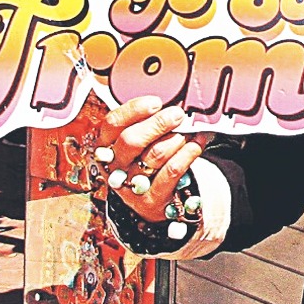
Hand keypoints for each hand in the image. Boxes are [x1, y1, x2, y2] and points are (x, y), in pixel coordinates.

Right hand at [98, 95, 212, 222]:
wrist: (154, 199)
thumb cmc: (147, 160)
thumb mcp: (140, 140)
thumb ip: (147, 123)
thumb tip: (170, 105)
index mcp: (106, 146)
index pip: (113, 123)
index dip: (134, 110)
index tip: (156, 102)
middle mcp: (114, 166)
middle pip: (131, 140)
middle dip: (158, 124)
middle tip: (178, 115)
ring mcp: (130, 185)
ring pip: (155, 154)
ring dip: (177, 138)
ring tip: (189, 132)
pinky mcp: (150, 200)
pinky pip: (172, 171)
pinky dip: (188, 153)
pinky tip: (197, 143)